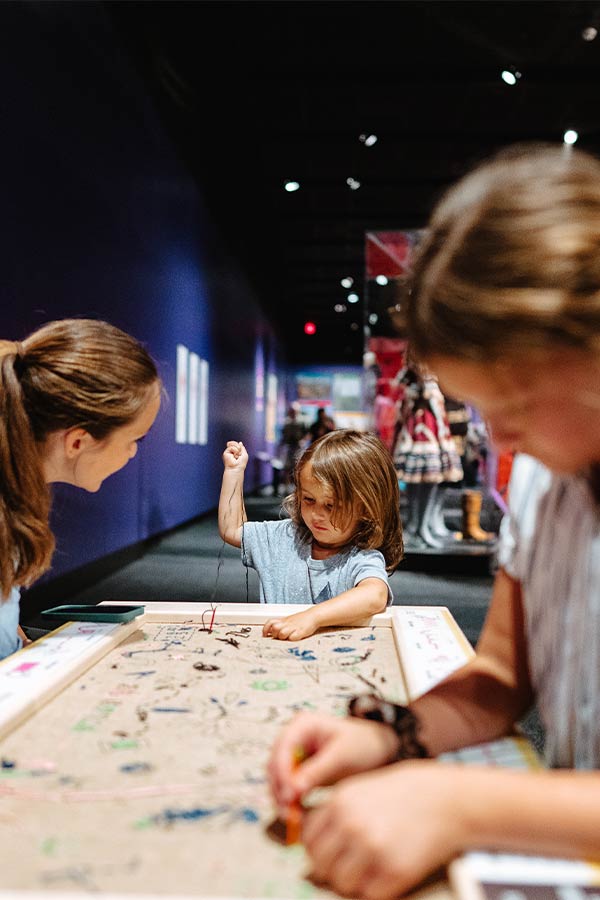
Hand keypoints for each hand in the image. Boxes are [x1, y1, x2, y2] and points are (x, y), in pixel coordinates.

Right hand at [222, 441, 247, 470]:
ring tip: (237, 454)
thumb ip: (242, 447)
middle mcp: (231, 452)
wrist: (236, 468)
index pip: (236, 444)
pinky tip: (234, 456)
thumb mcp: (245, 454)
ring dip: (237, 448)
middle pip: (233, 443)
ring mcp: (228, 452)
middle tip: (239, 453)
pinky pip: (231, 447)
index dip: (239, 446)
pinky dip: (235, 450)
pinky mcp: (225, 453)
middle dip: (238, 446)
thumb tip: (240, 442)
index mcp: (236, 452)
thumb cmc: (241, 464)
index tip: (241, 453)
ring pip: (232, 444)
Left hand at [262, 609, 319, 640]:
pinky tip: (294, 638)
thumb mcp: (288, 620)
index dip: (265, 629)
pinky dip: (292, 639)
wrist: (313, 616)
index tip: (264, 635)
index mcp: (283, 620)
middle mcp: (287, 623)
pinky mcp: (300, 632)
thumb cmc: (301, 620)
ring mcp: (293, 627)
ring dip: (283, 637)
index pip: (270, 623)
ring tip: (288, 638)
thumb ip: (280, 626)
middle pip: (274, 629)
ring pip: (281, 633)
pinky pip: (292, 637)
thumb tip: (270, 632)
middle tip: (280, 637)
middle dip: (275, 634)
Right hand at [268, 711, 399, 811]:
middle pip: (275, 764)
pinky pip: (287, 786)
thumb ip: (316, 771)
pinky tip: (297, 815)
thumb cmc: (363, 745)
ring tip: (293, 819)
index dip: (282, 773)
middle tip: (288, 813)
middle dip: (280, 788)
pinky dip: (290, 800)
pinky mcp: (299, 769)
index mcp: (303, 724)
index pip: (283, 748)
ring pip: (278, 777)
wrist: (377, 749)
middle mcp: (294, 737)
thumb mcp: (341, 757)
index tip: (289, 796)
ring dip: (282, 797)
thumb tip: (293, 791)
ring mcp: (295, 753)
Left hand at [302, 761, 464, 898]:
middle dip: (332, 868)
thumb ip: (335, 812)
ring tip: (368, 870)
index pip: (309, 840)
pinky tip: (385, 874)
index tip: (331, 852)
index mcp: (340, 802)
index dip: (319, 849)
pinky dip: (374, 890)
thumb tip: (310, 843)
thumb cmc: (403, 794)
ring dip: (352, 882)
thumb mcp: (361, 790)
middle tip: (350, 865)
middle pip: (320, 864)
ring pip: (341, 883)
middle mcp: (351, 824)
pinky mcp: (394, 870)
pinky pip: (369, 894)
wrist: (445, 800)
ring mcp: (372, 848)